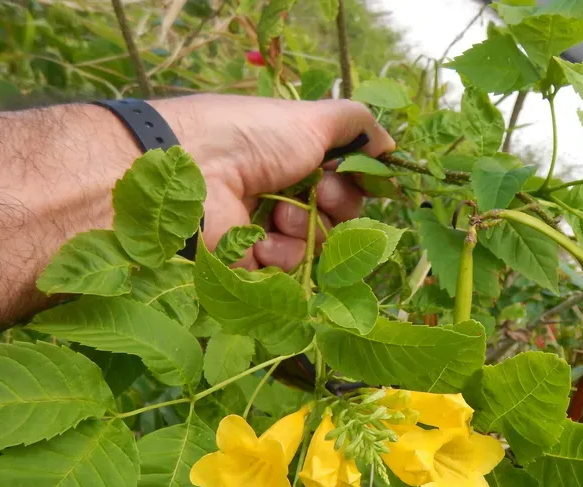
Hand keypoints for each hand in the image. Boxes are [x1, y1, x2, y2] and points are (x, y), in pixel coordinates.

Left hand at [153, 94, 394, 270]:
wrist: (192, 170)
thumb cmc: (250, 136)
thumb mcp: (312, 119)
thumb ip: (356, 125)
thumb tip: (389, 144)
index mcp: (295, 159)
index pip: (345, 182)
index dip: (353, 181)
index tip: (349, 171)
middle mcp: (283, 194)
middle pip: (338, 217)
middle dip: (335, 205)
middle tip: (317, 191)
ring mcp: (266, 231)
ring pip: (318, 247)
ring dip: (304, 231)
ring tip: (277, 216)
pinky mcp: (251, 263)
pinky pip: (289, 271)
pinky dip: (277, 254)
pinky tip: (257, 240)